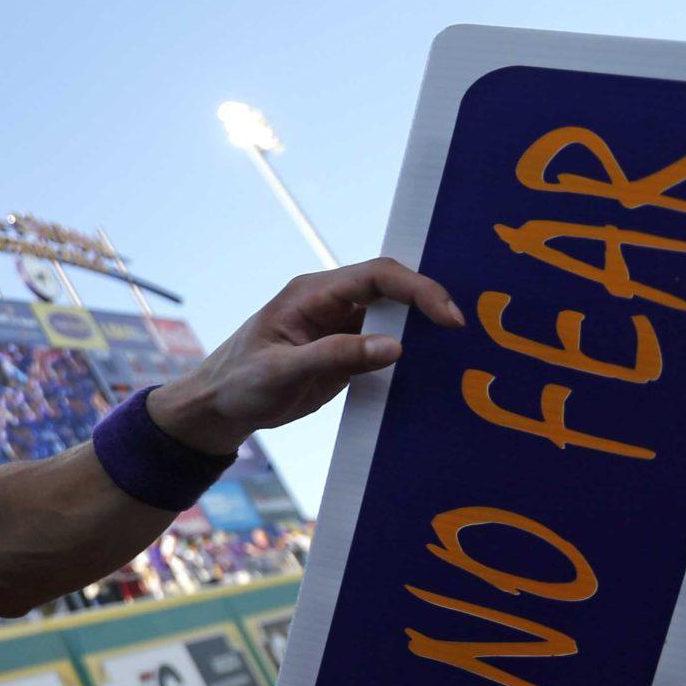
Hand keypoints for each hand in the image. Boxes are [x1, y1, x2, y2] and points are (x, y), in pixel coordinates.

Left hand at [148, 258, 464, 453]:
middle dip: (430, 302)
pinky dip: (411, 351)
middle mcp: (330, 302)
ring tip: (463, 345)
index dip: (418, 290)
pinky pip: (385, 342)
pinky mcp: (345, 350)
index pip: (377, 277)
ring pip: (393, 315)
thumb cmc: (239, 382)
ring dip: (424, 327)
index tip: (448, 316)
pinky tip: (435, 366)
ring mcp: (339, 326)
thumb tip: (396, 346)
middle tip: (466, 329)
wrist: (218, 407)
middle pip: (392, 289)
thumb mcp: (283, 372)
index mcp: (312, 294)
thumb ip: (337, 356)